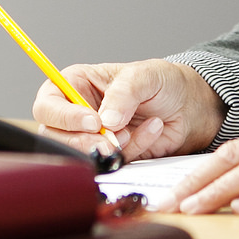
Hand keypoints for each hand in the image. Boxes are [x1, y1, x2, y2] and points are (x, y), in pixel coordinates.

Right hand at [31, 59, 223, 161]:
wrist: (189, 106)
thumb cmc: (163, 82)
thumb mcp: (145, 76)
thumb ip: (125, 93)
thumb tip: (106, 120)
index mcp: (76, 84)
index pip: (48, 104)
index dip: (65, 116)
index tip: (93, 122)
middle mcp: (78, 112)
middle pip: (56, 137)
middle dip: (85, 142)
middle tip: (112, 141)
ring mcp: (92, 137)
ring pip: (81, 154)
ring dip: (110, 147)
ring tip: (133, 130)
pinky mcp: (110, 155)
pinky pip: (111, 162)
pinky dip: (134, 149)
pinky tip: (153, 129)